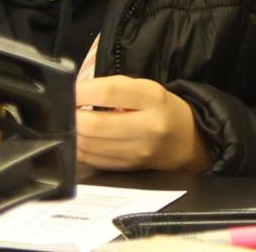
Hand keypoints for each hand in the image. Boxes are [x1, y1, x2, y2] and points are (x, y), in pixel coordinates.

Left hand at [74, 76, 209, 171]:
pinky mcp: (128, 168)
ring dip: (73, 132)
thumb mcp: (147, 88)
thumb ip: (115, 88)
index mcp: (153, 99)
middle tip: (67, 108)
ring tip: (73, 121)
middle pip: (95, 125)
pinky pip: (92, 160)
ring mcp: (137, 152)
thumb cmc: (162, 108)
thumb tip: (77, 94)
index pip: (110, 92)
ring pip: (90, 145)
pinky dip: (80, 148)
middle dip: (73, 116)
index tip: (72, 90)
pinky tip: (81, 137)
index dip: (83, 91)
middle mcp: (147, 127)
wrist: (188, 140)